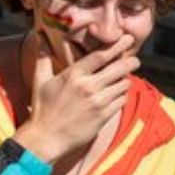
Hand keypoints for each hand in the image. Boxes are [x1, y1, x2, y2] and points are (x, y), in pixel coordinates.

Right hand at [14, 33, 138, 164]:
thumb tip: (39, 36)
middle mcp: (88, 86)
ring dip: (126, 80)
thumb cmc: (42, 108)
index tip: (127, 38)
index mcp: (73, 75)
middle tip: (136, 60)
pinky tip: (119, 93)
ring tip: (124, 78)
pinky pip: (121, 101)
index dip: (116, 45)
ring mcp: (98, 102)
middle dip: (130, 62)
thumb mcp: (40, 81)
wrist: (47, 138)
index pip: (100, 55)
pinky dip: (123, 95)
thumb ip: (43, 58)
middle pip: (118, 68)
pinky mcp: (104, 116)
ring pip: (123, 84)